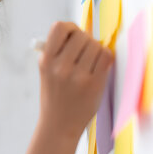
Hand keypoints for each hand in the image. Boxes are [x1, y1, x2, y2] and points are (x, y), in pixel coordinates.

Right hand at [38, 21, 113, 140]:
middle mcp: (60, 67)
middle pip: (81, 35)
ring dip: (96, 50)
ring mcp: (78, 76)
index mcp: (46, 61)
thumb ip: (58, 51)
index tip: (72, 36)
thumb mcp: (47, 72)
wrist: (58, 125)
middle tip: (84, 52)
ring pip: (96, 45)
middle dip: (85, 40)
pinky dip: (104, 58)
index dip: (70, 28)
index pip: (59, 27)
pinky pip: (106, 56)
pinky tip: (98, 67)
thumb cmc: (55, 95)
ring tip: (90, 62)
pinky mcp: (94, 84)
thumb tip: (81, 30)